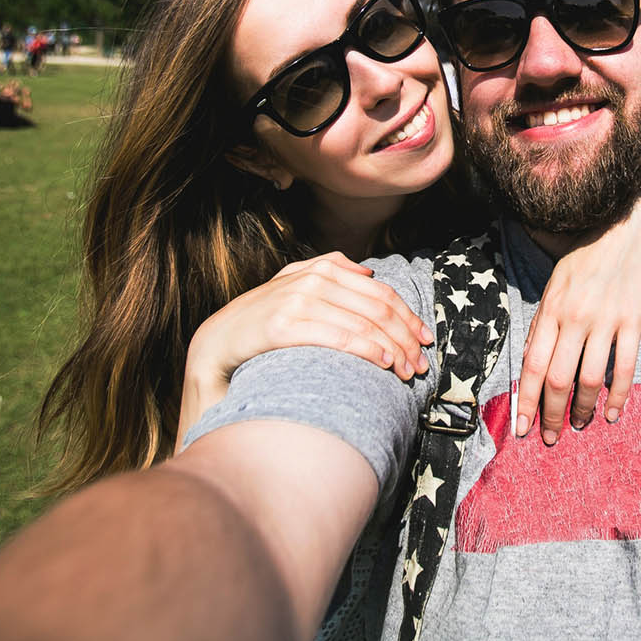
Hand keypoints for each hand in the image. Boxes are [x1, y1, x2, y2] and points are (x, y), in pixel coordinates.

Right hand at [176, 253, 433, 450]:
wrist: (215, 344)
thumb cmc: (262, 323)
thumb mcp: (293, 288)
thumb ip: (328, 271)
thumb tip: (368, 270)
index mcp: (320, 268)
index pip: (379, 291)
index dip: (407, 315)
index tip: (425, 339)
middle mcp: (311, 279)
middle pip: (377, 307)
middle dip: (405, 336)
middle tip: (422, 363)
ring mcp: (296, 300)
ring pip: (364, 323)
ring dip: (393, 349)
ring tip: (408, 371)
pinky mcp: (284, 325)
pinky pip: (340, 337)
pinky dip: (368, 351)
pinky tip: (384, 364)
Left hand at [515, 212, 640, 444]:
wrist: (628, 229)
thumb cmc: (584, 258)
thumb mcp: (553, 285)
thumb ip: (542, 323)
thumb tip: (530, 360)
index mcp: (551, 309)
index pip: (531, 365)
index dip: (525, 400)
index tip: (522, 428)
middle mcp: (575, 318)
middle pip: (557, 379)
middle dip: (551, 415)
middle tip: (550, 437)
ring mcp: (606, 321)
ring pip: (589, 379)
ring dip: (583, 410)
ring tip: (580, 425)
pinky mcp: (633, 322)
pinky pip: (624, 368)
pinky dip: (618, 396)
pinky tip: (612, 414)